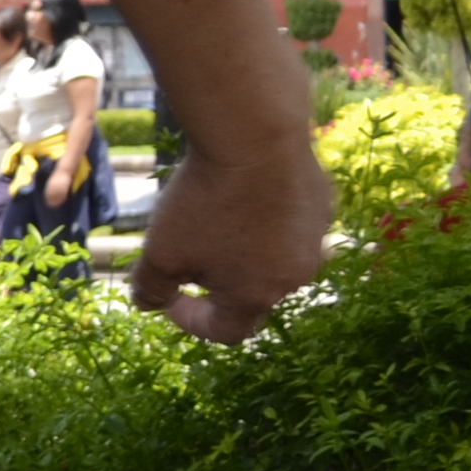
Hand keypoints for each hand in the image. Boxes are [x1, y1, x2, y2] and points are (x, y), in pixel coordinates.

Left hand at [128, 137, 331, 343]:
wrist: (254, 138)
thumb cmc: (205, 202)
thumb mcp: (160, 253)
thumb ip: (150, 289)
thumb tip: (149, 304)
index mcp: (255, 296)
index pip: (227, 332)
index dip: (193, 322)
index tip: (171, 299)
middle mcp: (295, 276)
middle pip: (252, 295)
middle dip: (218, 285)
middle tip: (190, 256)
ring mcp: (315, 240)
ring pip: (274, 259)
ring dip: (243, 252)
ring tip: (215, 220)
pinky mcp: (321, 206)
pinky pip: (290, 226)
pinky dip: (265, 220)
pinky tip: (242, 193)